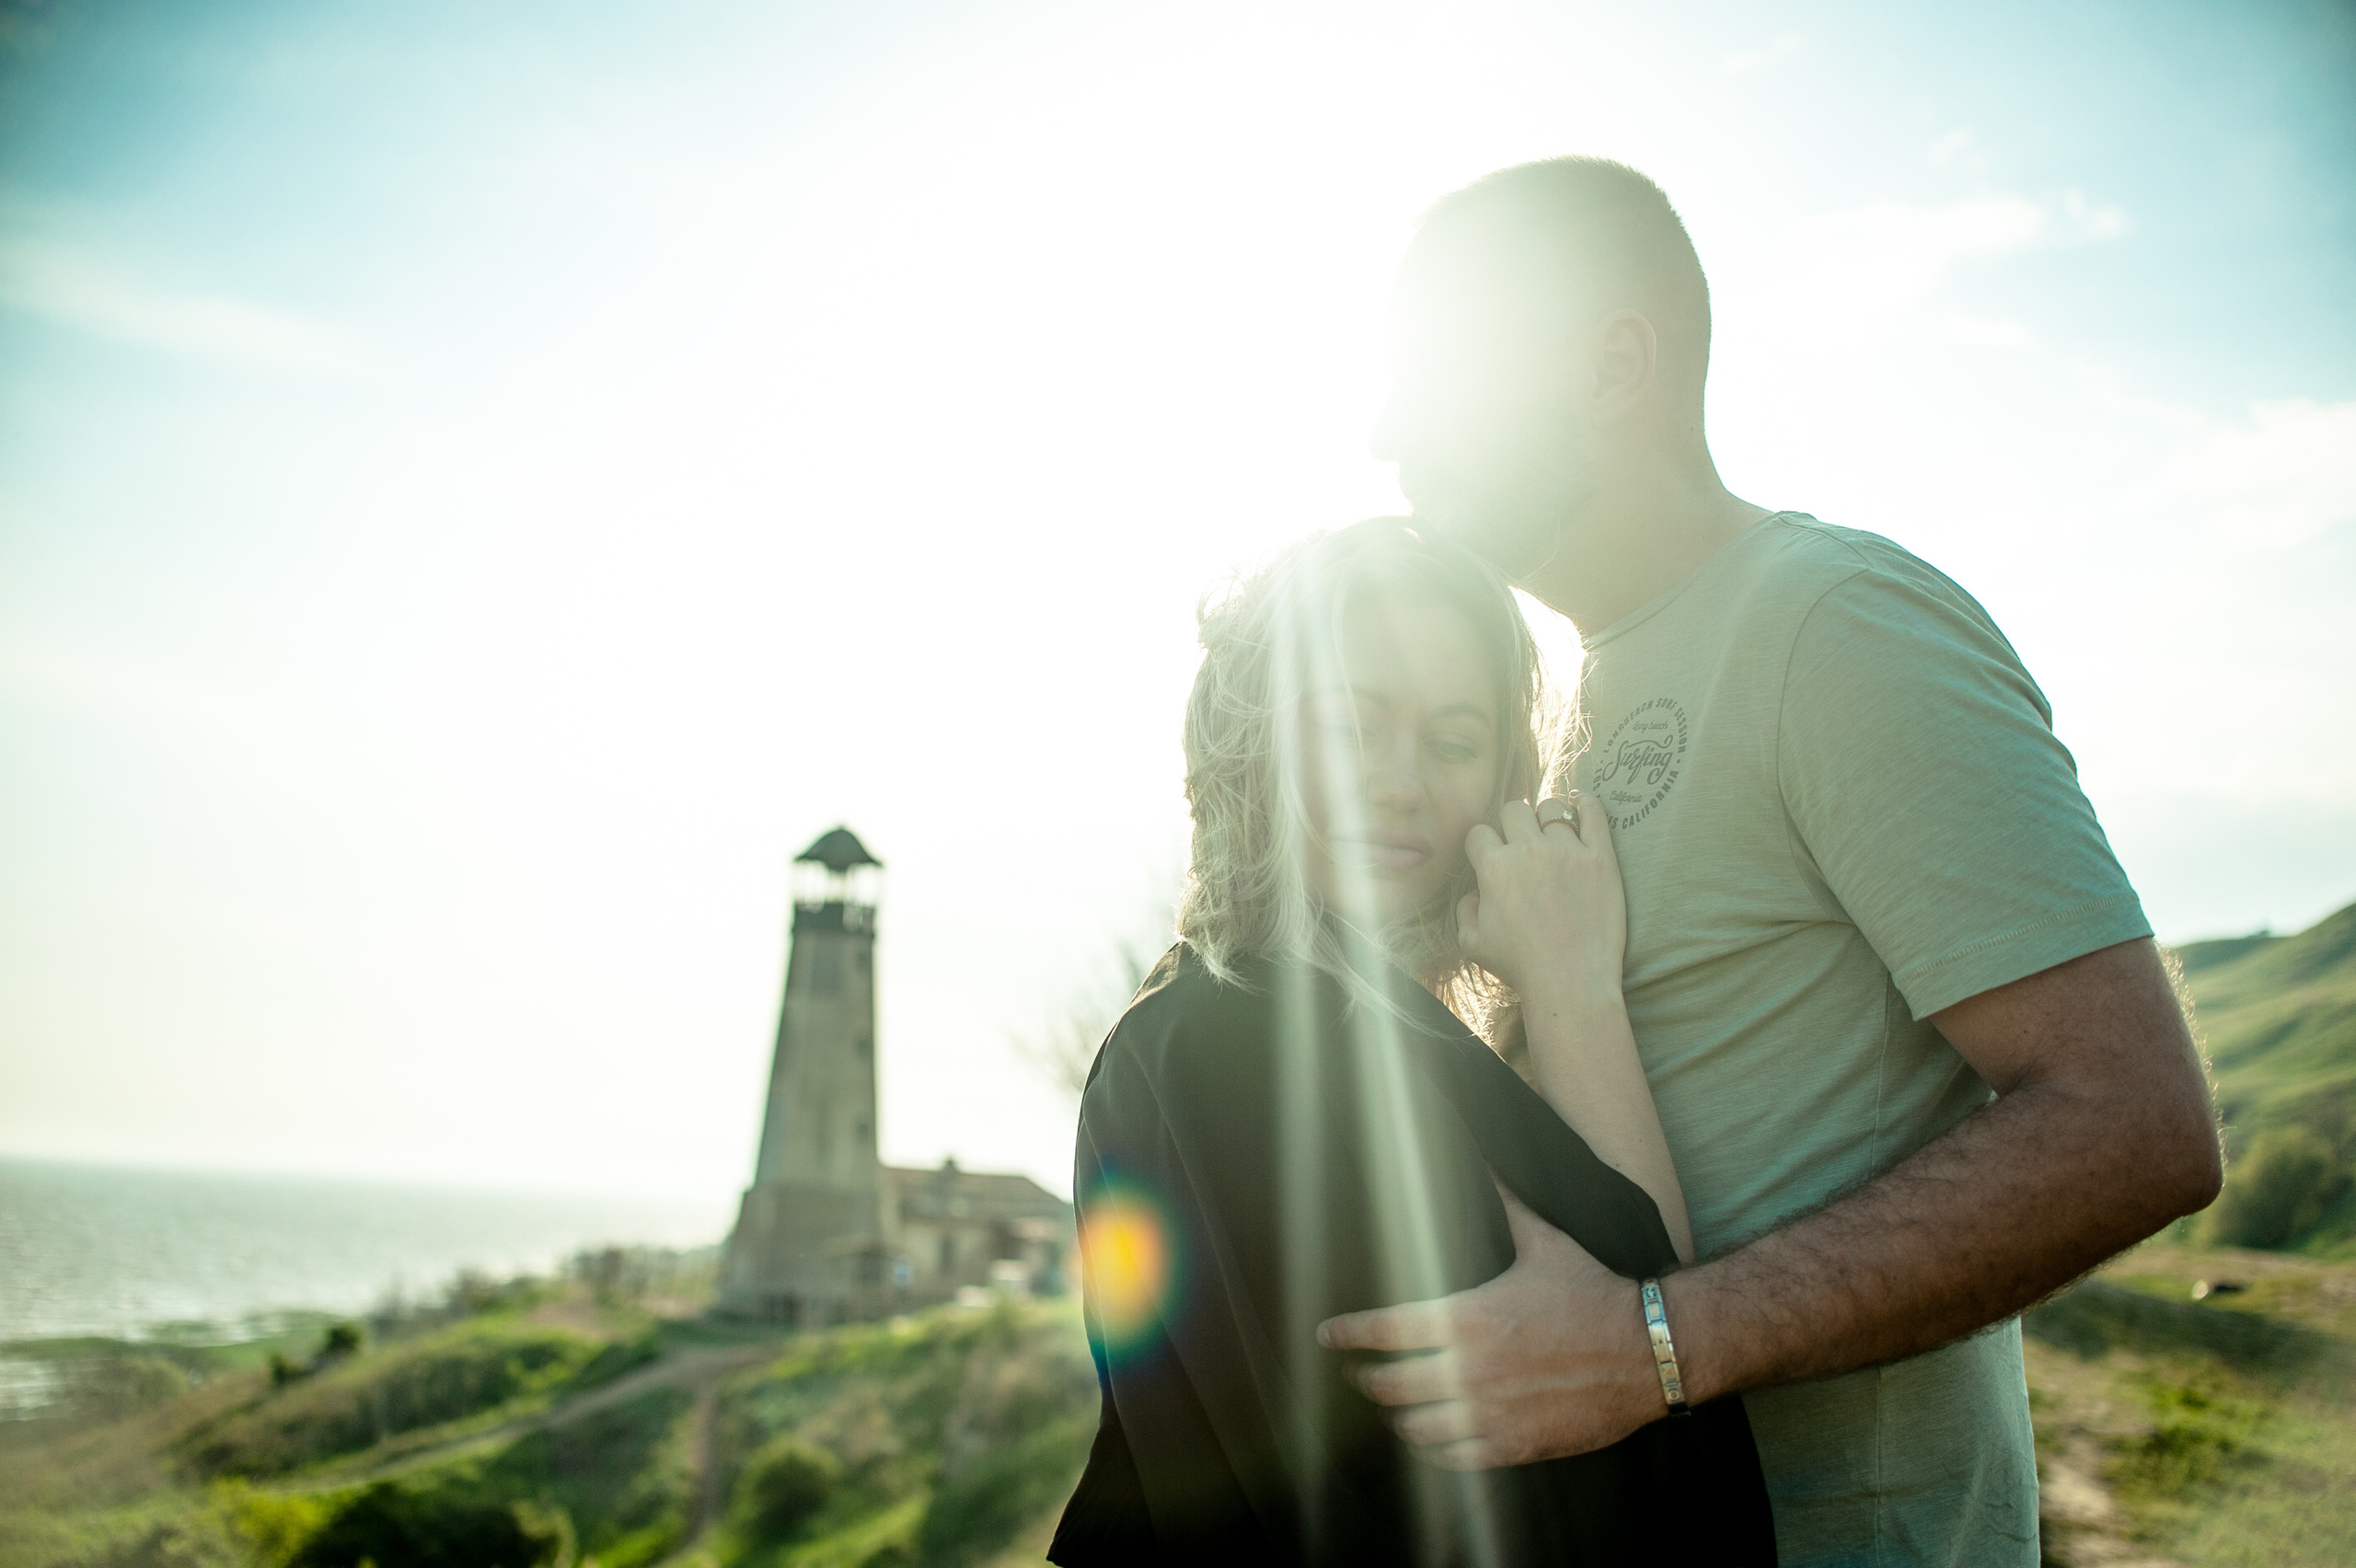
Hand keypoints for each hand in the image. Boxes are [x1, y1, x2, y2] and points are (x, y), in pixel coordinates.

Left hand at [1315, 1184, 1663, 1468]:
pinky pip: (1451, 1461)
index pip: (1383, 1330)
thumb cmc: (1594, 1292)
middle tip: (1356, 1375)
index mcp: (1468, 1317)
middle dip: (1364, 1380)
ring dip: (1396, 1418)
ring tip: (1393, 1408)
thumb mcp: (1545, 1242)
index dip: (1345, 1334)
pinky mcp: (1513, 1446)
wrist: (1648, 1350)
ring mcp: (1490, 1413)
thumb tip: (1486, 1150)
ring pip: (1414, 1428)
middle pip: (1388, 1385)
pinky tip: (1430, 1441)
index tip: (1326, 1336)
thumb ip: (1507, 1200)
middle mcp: (1470, 1369)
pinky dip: (1432, 1452)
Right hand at [1455, 793, 1626, 999]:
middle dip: (1512, 824)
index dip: (1481, 845)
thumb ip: (1465, 909)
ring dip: (1546, 817)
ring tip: (1551, 832)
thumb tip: (1475, 891)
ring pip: (1552, 807)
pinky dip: (1587, 804)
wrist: (1571, 983)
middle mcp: (1529, 850)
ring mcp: (1568, 851)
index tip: (1490, 857)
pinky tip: (1581, 805)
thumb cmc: (1521, 966)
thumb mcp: (1473, 943)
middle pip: (1514, 809)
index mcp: (1494, 867)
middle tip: (1521, 844)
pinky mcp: (1601, 858)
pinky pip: (1595, 814)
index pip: (1480, 832)